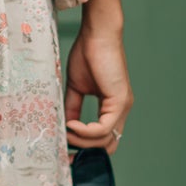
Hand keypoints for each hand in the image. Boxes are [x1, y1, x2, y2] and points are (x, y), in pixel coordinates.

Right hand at [64, 0, 132, 152]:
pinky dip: (85, 131)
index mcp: (112, 107)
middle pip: (107, 146)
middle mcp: (121, 110)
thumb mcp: (76, 87)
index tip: (65, 150)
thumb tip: (64, 126)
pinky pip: (103, 128)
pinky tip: (72, 124)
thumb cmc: (88, 53)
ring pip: (105, 141)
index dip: (86, 148)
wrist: (97, 33)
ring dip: (81, 142)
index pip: (104, 139)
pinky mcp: (120, 101)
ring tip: (65, 132)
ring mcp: (122, 107)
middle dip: (84, 151)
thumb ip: (72, 108)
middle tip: (63, 148)